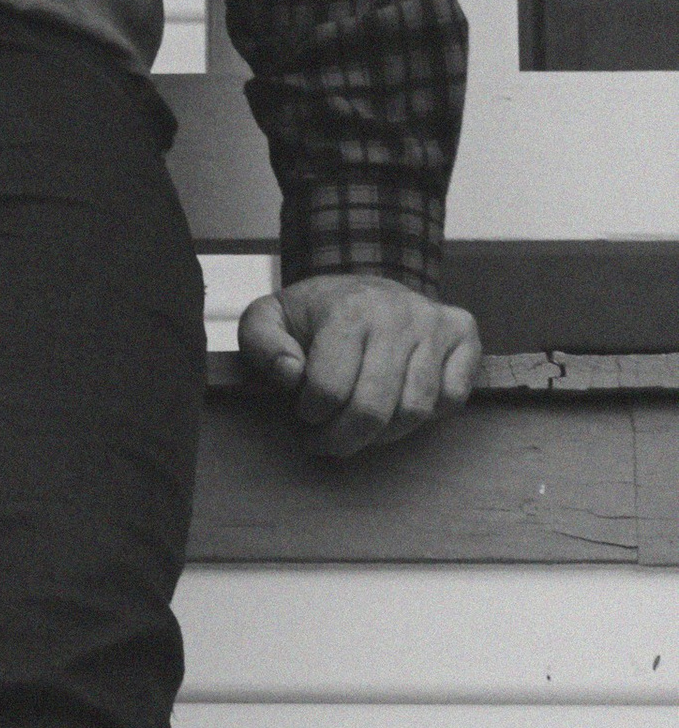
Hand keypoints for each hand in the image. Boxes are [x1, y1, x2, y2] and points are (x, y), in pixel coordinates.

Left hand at [238, 270, 482, 458]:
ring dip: (383, 434)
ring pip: (415, 411)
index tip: (304, 414)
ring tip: (360, 426)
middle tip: (326, 441)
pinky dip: (426, 415)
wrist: (363, 286)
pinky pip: (452, 399)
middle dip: (342, 439)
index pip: (328, 389)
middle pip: (373, 409)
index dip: (310, 415)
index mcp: (348, 310)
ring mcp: (435, 324)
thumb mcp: (269, 318)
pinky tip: (398, 404)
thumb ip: (262, 344)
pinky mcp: (464, 335)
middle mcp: (398, 314)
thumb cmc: (315, 313)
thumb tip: (289, 374)